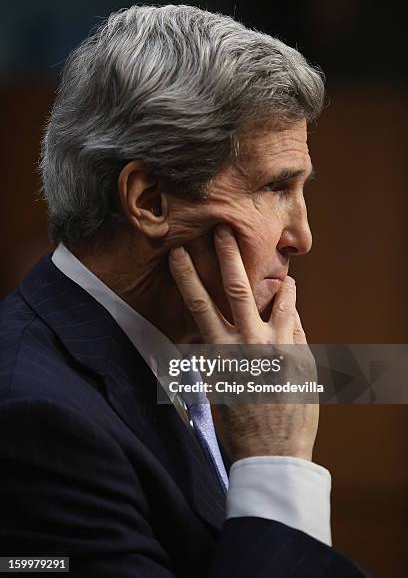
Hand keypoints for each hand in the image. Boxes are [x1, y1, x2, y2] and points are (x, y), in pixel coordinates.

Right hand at [168, 223, 317, 461]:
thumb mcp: (221, 385)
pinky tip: (291, 332)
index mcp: (222, 352)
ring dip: (282, 284)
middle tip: (225, 230)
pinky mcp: (303, 354)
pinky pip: (297, 325)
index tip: (179, 254)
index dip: (188, 277)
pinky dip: (292, 322)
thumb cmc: (240, 420)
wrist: (273, 451)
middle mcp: (250, 343)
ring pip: (282, 298)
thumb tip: (223, 329)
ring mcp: (280, 346)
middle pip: (237, 288)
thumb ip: (222, 352)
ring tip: (284, 277)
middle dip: (229, 256)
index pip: (199, 305)